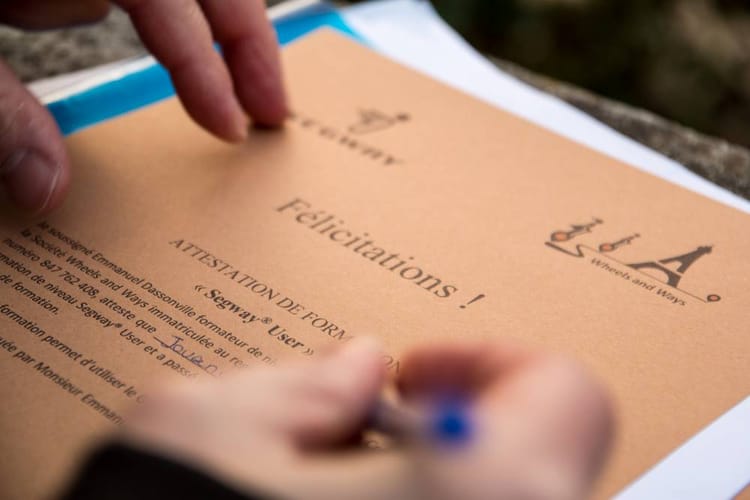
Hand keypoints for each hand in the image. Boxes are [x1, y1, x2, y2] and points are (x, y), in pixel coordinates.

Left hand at [0, 0, 286, 213]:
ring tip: (249, 93)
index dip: (210, 66)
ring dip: (223, 38)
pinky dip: (179, 38)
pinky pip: (147, 8)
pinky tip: (183, 72)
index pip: (171, 2)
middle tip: (275, 110)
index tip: (234, 128)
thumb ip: (2, 114)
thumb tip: (49, 189)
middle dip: (249, 43)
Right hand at [119, 339, 613, 499]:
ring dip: (425, 486)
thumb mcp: (209, 433)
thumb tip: (354, 368)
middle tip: (364, 434)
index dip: (489, 361)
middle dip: (448, 433)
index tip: (418, 373)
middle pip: (533, 464)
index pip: (568, 393)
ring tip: (332, 488)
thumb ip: (302, 384)